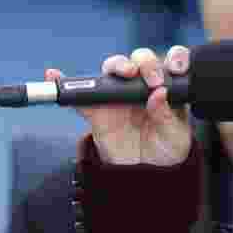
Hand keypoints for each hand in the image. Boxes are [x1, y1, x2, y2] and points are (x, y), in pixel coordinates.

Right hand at [46, 46, 191, 165]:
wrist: (144, 175)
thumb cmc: (165, 150)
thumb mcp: (175, 136)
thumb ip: (167, 115)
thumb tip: (159, 94)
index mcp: (167, 88)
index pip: (171, 64)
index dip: (175, 58)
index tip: (176, 67)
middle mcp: (142, 85)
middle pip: (140, 61)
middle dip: (146, 62)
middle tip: (152, 79)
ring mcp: (118, 95)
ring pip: (114, 69)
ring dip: (118, 65)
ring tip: (125, 72)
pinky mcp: (97, 109)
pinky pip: (80, 94)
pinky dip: (65, 83)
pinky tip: (55, 74)